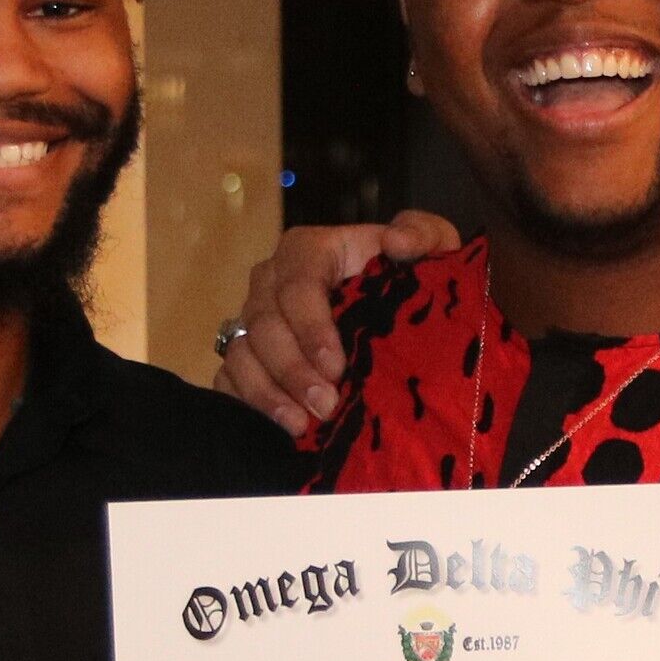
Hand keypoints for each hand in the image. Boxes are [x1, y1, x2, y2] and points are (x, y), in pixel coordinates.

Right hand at [214, 210, 461, 434]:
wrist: (393, 307)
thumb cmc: (407, 275)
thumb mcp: (431, 246)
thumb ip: (422, 235)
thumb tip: (395, 243)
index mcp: (308, 251)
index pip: (298, 284)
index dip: (312, 327)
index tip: (337, 367)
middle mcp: (270, 282)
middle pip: (265, 324)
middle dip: (293, 370)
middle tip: (326, 406)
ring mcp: (252, 319)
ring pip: (242, 353)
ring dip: (268, 392)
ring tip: (301, 425)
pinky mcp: (245, 353)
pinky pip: (228, 377)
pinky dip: (248, 402)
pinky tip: (278, 426)